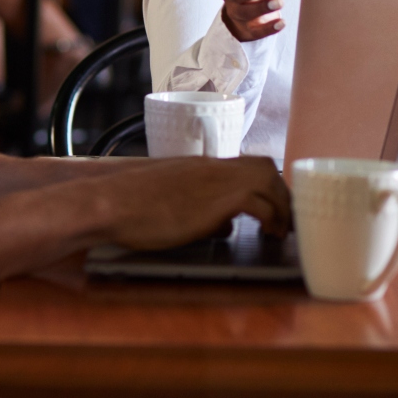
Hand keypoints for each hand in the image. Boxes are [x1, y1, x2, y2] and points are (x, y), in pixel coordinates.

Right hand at [99, 155, 290, 249]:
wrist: (111, 203)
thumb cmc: (134, 208)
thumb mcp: (177, 204)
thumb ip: (205, 210)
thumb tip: (228, 225)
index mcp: (205, 166)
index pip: (250, 164)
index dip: (269, 185)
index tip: (277, 206)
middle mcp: (215, 168)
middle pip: (266, 167)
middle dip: (282, 193)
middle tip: (286, 220)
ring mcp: (216, 181)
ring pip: (268, 178)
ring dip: (281, 204)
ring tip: (281, 230)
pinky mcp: (215, 201)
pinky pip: (257, 201)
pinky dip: (269, 216)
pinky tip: (267, 233)